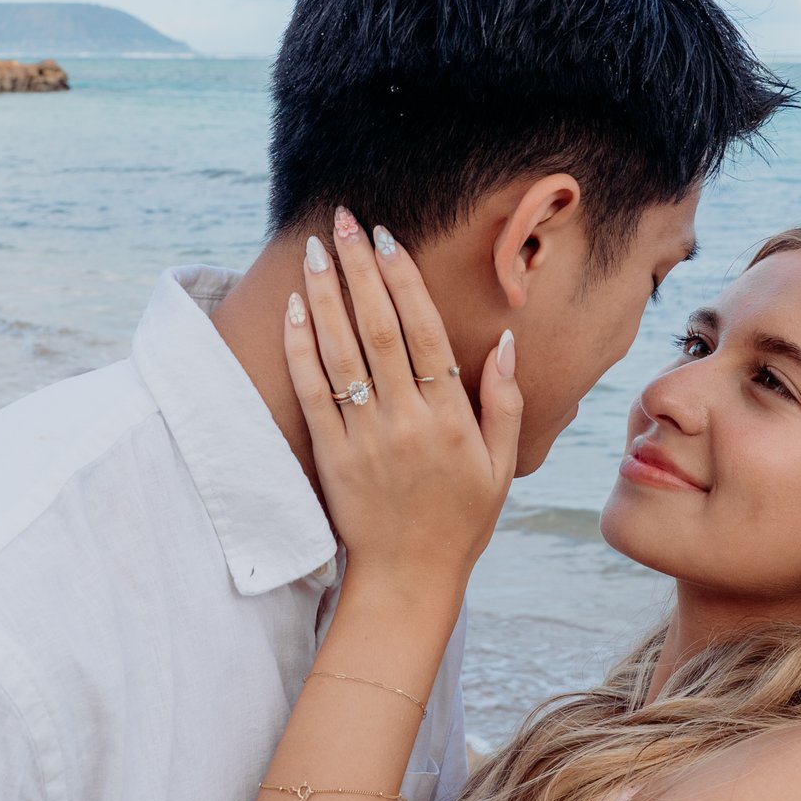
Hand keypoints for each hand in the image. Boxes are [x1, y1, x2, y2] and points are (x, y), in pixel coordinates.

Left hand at [285, 207, 521, 603]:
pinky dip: (300, 349)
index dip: (404, 280)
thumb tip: (506, 341)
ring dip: (325, 296)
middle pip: (378, 329)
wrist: (409, 578)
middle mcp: (406, 421)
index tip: (388, 239)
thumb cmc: (461, 521)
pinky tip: (293, 310)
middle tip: (344, 222)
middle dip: (359, 270)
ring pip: (341, 353)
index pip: (424, 333)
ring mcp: (364, 438)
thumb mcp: (502, 466)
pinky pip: (312, 393)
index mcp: (450, 418)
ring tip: (315, 250)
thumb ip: (506, 402)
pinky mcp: (331, 456)